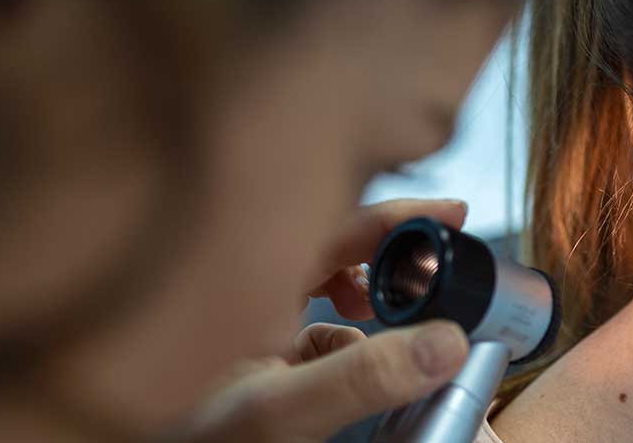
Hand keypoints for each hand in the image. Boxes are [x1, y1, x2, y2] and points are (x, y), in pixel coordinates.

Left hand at [185, 199, 473, 441]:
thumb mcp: (279, 412)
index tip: (451, 212)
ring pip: (317, 280)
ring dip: (363, 290)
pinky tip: (350, 359)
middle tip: (437, 262)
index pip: (334, 221)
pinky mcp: (248, 359)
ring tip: (389, 311)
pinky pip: (306, 325)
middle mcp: (238, 288)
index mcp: (240, 276)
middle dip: (387, 252)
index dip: (396, 214)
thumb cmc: (181, 439)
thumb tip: (445, 342)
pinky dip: (339, 334)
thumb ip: (361, 378)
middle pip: (330, 243)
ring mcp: (241, 323)